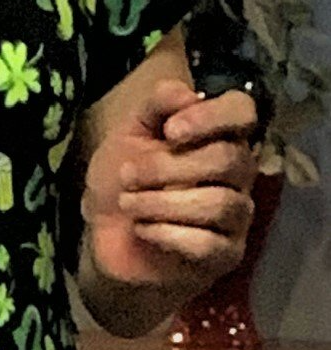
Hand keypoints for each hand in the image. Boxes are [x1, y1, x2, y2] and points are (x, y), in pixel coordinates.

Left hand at [83, 78, 258, 299]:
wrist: (106, 234)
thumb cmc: (123, 177)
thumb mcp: (129, 132)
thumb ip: (157, 106)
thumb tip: (189, 94)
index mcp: (215, 135)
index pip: (243, 111)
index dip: (212, 117)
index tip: (170, 132)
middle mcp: (236, 173)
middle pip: (230, 160)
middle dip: (168, 167)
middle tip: (128, 175)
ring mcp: (235, 216)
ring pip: (220, 204)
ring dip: (161, 203)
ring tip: (128, 204)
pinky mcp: (225, 255)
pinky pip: (209, 244)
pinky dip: (167, 234)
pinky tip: (142, 229)